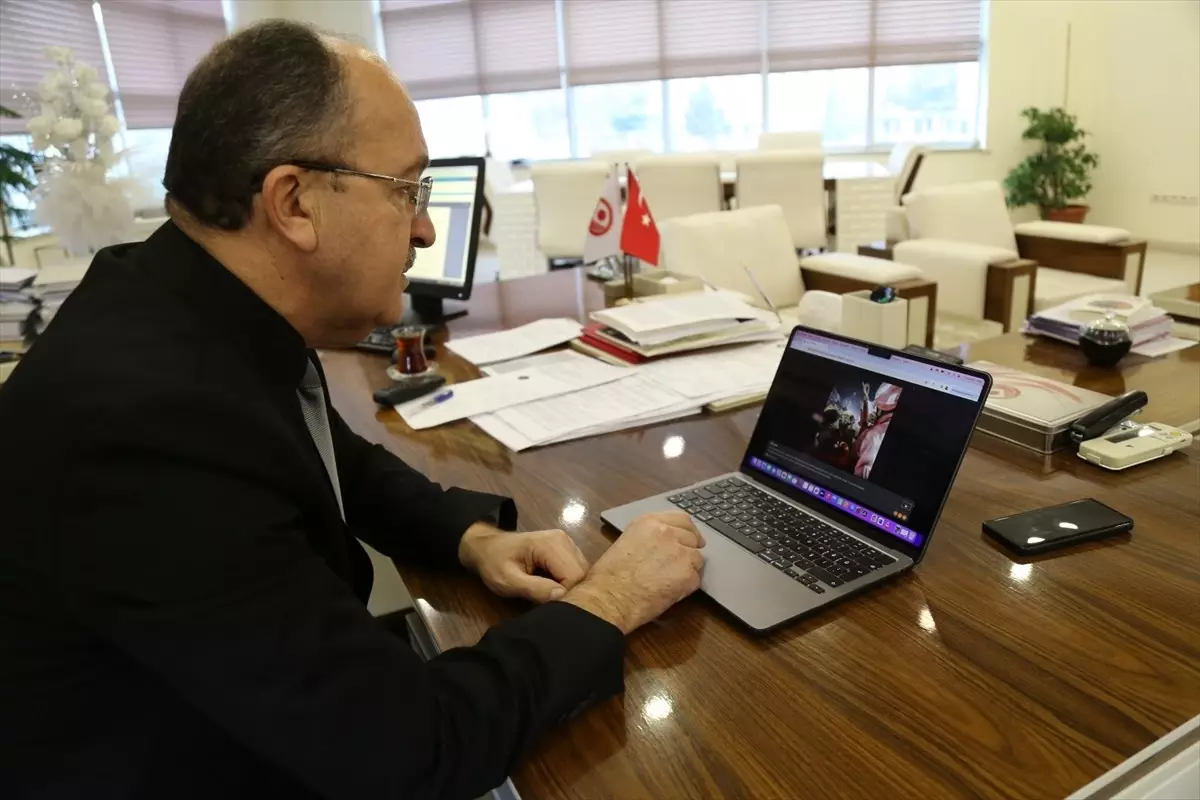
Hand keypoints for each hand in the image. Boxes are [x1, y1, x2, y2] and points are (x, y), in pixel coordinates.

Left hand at [458, 524, 589, 603]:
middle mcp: (564, 540)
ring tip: (548, 595)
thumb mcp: (507, 580)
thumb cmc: (494, 563)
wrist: (486, 547)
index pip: (575, 576)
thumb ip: (534, 588)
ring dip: (569, 587)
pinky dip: (568, 582)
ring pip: (582, 573)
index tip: (550, 606)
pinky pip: (576, 569)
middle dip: (569, 592)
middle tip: (548, 603)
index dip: (566, 595)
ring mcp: (567, 543)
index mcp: (550, 545)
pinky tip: (552, 587)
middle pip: (582, 574)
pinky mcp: (567, 549)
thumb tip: (561, 596)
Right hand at [562, 511, 704, 634]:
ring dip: (687, 569)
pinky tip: (669, 592)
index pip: (682, 519)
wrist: (609, 598)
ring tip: (668, 580)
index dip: (689, 531)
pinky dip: (686, 587)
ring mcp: (680, 554)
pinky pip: (695, 579)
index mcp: (650, 522)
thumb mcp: (627, 540)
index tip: (692, 539)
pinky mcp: (687, 575)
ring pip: (696, 559)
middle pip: (692, 539)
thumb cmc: (610, 575)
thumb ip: (650, 536)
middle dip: (687, 551)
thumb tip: (665, 543)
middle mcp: (668, 533)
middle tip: (676, 566)